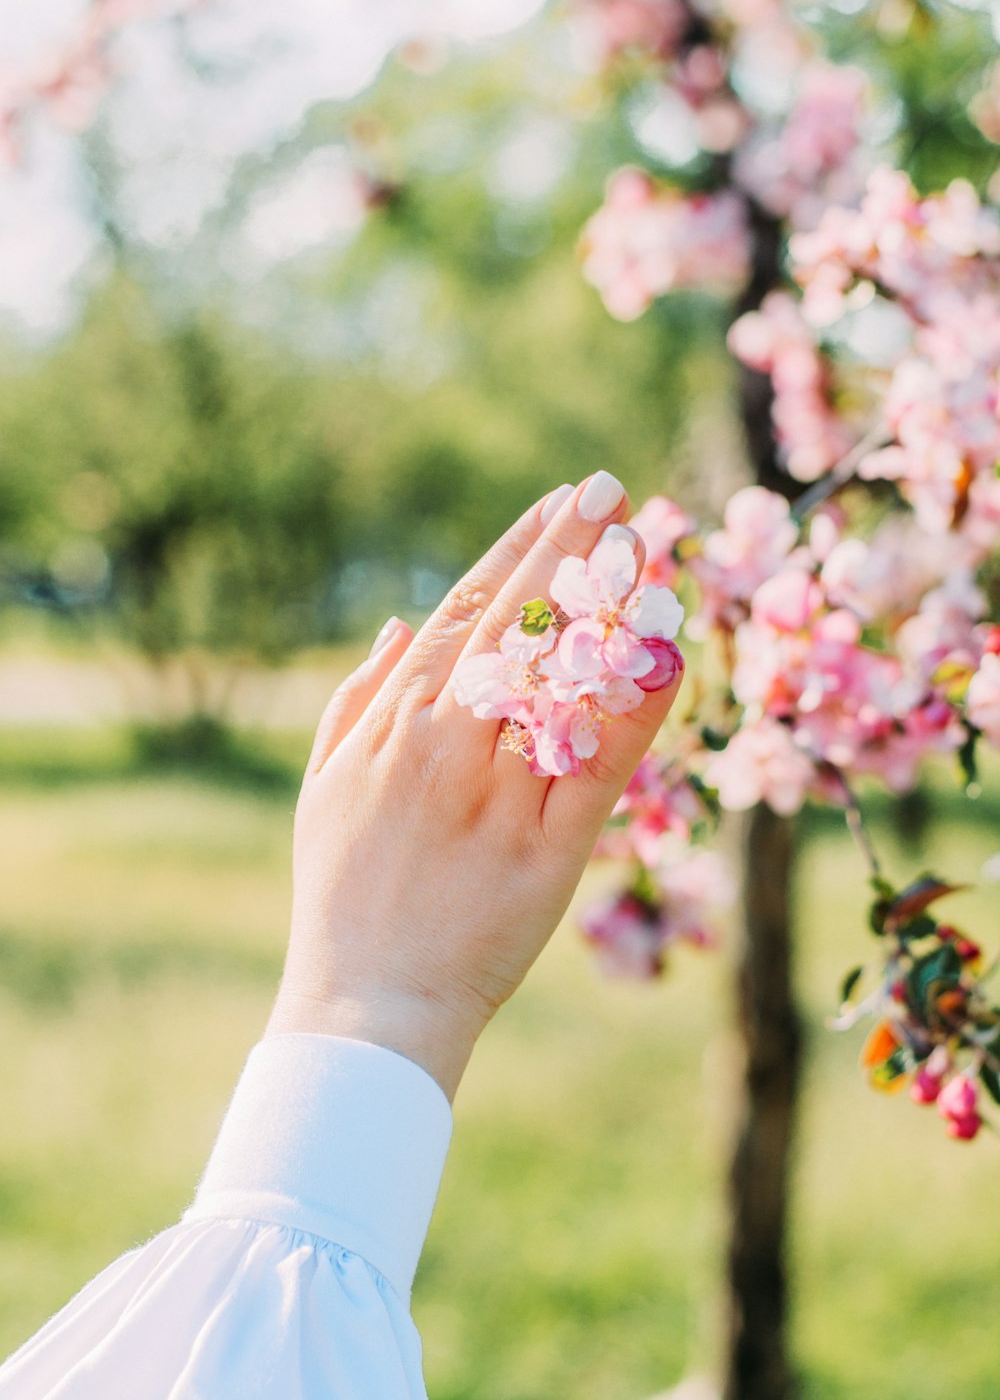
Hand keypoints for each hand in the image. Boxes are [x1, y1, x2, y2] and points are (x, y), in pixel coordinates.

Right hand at [266, 472, 683, 1098]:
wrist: (365, 1007)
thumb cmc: (341, 895)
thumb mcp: (322, 787)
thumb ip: (357, 698)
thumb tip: (397, 620)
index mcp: (395, 719)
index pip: (464, 608)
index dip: (519, 547)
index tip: (559, 500)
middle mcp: (446, 741)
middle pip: (517, 623)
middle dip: (568, 547)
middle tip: (614, 487)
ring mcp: (499, 792)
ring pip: (561, 679)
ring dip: (608, 609)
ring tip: (647, 553)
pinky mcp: (549, 851)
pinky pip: (602, 766)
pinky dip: (636, 708)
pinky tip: (669, 656)